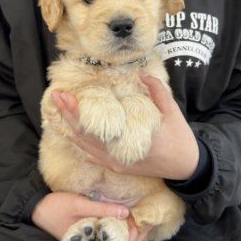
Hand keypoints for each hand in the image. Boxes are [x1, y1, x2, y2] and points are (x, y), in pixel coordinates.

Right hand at [32, 192, 151, 240]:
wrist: (37, 209)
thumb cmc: (57, 207)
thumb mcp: (80, 204)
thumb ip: (102, 209)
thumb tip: (125, 212)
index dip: (135, 236)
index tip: (142, 220)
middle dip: (134, 232)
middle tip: (142, 215)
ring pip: (115, 240)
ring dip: (126, 229)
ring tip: (134, 214)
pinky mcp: (88, 234)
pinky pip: (107, 234)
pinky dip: (116, 226)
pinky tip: (121, 215)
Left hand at [51, 74, 198, 180]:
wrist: (184, 167)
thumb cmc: (179, 139)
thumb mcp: (173, 113)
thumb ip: (158, 92)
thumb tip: (142, 73)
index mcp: (131, 140)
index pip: (95, 125)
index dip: (76, 110)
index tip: (64, 94)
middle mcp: (118, 155)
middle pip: (84, 136)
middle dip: (67, 115)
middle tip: (56, 96)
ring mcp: (115, 163)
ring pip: (85, 147)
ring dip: (69, 129)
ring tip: (57, 112)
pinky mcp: (116, 166)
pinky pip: (92, 156)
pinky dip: (79, 144)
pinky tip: (71, 133)